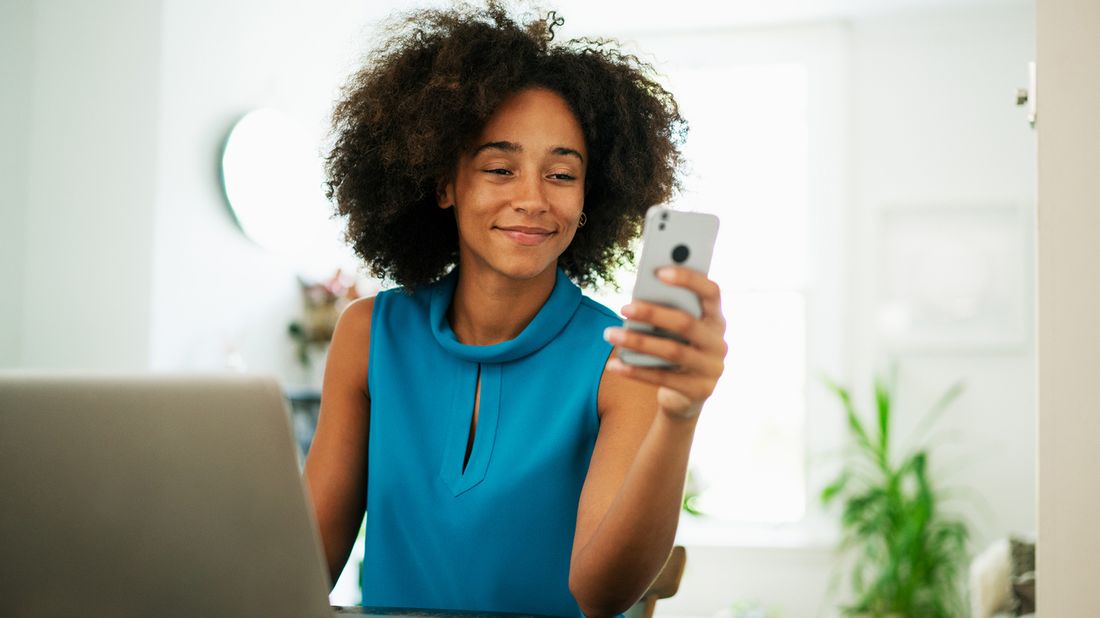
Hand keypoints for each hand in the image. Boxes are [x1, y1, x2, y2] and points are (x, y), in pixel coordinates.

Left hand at [603, 267, 727, 418]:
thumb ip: (668, 312)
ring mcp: (712, 368)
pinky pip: (662, 379)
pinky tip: (613, 364)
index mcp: (716, 319)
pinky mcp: (698, 391)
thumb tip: (636, 300)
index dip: (688, 279)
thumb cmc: (677, 349)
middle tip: (623, 308)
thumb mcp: (677, 330)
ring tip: (610, 334)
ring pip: (672, 351)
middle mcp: (719, 342)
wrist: (687, 397)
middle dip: (652, 313)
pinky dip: (635, 371)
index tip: (659, 271)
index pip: (711, 292)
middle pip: (686, 323)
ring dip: (638, 342)